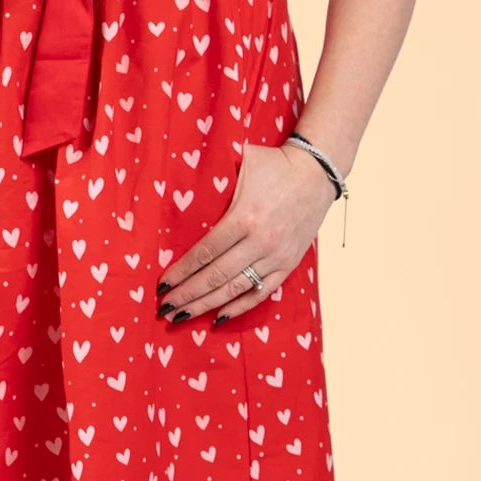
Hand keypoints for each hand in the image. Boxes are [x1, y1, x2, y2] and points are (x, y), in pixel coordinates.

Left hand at [156, 141, 335, 324]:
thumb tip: (181, 185)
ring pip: (235, 289)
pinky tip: (218, 317)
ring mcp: (276, 256)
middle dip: (187, 294)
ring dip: (206, 305)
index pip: (205, 252)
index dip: (181, 271)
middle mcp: (260, 241)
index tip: (162, 284)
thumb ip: (216, 177)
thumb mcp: (243, 162)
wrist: (318, 173)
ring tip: (183, 316)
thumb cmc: (276, 165)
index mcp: (244, 217)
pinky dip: (240, 307)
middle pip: (216, 276)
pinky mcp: (288, 264)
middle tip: (165, 309)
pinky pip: (262, 292)